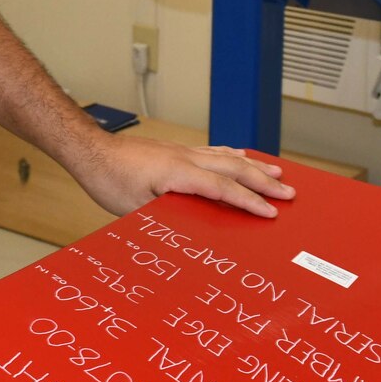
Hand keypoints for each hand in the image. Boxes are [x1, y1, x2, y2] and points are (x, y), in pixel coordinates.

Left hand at [64, 130, 295, 217]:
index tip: (271, 213)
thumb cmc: (109, 181)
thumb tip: (195, 231)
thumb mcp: (138, 210)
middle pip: (234, 167)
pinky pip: (213, 150)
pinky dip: (233, 154)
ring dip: (254, 165)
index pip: (224, 188)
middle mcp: (186, 157)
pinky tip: (240, 154)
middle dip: (264, 181)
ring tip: (278, 171)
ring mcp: (182, 150)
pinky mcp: (175, 149)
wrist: (91, 151)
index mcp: (179, 172)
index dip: (250, 202)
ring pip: (227, 155)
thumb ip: (170, 217)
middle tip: (289, 192)